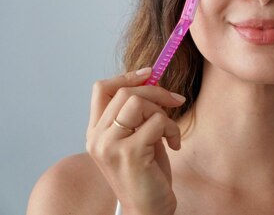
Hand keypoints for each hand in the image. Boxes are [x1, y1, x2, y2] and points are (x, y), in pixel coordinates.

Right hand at [86, 68, 186, 214]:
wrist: (147, 209)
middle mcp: (97, 138)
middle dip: (157, 92)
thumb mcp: (139, 136)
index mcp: (95, 132)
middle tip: (176, 101)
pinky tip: (173, 146)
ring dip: (163, 112)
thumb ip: (138, 112)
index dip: (126, 76)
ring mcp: (110, 145)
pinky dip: (172, 130)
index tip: (149, 73)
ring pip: (138, 102)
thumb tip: (152, 79)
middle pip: (126, 92)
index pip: (101, 89)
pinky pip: (157, 121)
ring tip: (170, 133)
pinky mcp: (129, 153)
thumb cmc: (146, 173)